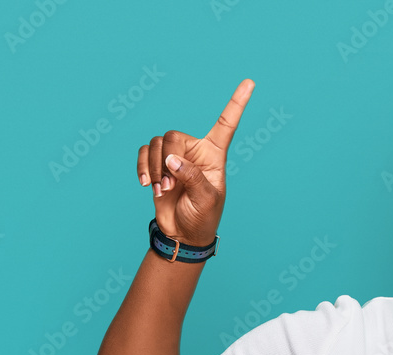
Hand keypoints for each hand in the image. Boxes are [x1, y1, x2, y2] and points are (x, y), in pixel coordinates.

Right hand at [137, 79, 254, 246]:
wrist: (183, 233)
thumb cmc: (202, 217)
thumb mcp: (205, 199)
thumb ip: (191, 177)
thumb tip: (171, 160)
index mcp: (215, 155)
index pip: (227, 124)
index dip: (237, 103)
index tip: (250, 82)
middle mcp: (195, 151)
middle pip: (173, 136)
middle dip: (166, 159)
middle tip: (169, 185)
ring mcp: (175, 157)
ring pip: (156, 143)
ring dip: (154, 168)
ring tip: (162, 190)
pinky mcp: (157, 164)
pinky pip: (144, 151)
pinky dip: (142, 167)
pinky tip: (148, 185)